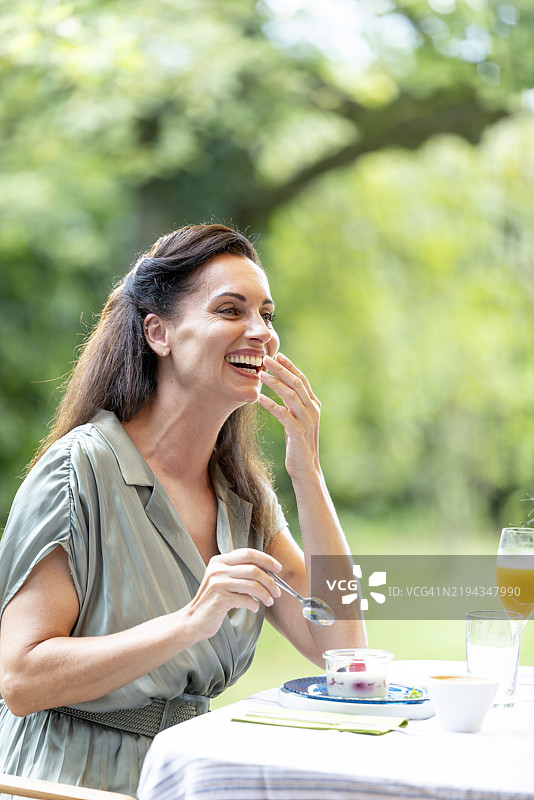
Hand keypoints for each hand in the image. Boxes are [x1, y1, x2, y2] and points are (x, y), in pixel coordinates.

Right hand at [185, 548, 281, 639]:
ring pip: (252, 585)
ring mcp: (218, 583)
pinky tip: (254, 607)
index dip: (266, 559)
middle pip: (253, 569)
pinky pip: (246, 599)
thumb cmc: (214, 601)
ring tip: (269, 601)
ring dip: (265, 594)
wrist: (194, 620)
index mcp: (219, 560)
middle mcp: (217, 569)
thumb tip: (269, 573)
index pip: (248, 553)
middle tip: (277, 592)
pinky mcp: (220, 598)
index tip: (278, 568)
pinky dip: (254, 604)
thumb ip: (240, 572)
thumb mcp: (224, 580)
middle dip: (270, 581)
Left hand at [257, 353, 320, 480]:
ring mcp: (307, 420)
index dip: (289, 366)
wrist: (306, 468)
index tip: (277, 355)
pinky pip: (282, 413)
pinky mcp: (298, 431)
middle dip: (280, 369)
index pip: (302, 379)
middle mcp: (313, 409)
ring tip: (260, 374)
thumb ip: (292, 405)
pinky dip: (270, 404)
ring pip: (290, 394)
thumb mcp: (297, 420)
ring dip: (274, 382)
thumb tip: (280, 389)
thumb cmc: (298, 443)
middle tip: (265, 358)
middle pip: (296, 383)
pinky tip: (259, 398)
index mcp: (314, 404)